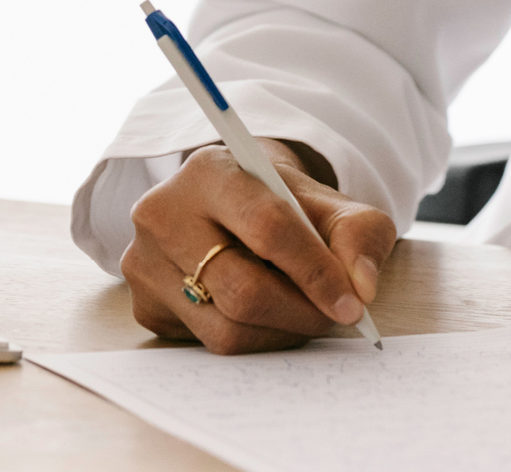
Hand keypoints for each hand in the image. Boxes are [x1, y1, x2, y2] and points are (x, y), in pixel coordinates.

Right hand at [122, 139, 395, 353]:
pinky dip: (253, 339)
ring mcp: (145, 262)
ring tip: (307, 315)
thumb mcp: (328, 201)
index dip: (315, 271)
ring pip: (224, 326)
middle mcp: (164, 213)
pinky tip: (269, 316)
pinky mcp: (144, 305)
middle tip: (337, 317)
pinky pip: (207, 344)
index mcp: (211, 171)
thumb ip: (359, 232)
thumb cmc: (284, 203)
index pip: (267, 227)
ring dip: (281, 331)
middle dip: (301, 311)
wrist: (234, 204)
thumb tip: (362, 286)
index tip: (352, 304)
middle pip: (242, 288)